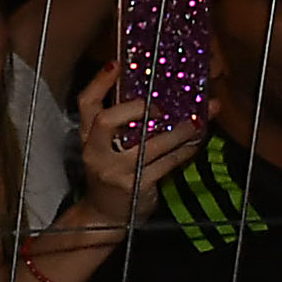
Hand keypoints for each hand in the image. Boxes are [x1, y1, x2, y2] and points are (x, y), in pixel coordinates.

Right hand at [68, 65, 203, 222]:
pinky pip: (167, 163)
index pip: (85, 105)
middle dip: (134, 107)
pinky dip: (185, 151)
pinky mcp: (136, 186)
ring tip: (196, 122)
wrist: (104, 217)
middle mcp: (96, 153)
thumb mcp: (105, 149)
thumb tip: (154, 96)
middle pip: (105, 121)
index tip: (116, 64)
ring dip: (178, 131)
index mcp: (88, 139)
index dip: (99, 83)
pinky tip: (195, 142)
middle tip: (159, 106)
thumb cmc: (110, 175)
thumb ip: (120, 126)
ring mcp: (115, 171)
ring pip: (149, 144)